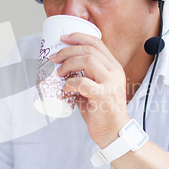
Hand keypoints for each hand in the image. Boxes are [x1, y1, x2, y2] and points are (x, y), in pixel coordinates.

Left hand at [49, 32, 129, 147]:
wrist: (113, 131)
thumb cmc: (101, 109)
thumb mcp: (95, 86)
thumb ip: (84, 75)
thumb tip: (61, 66)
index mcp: (113, 67)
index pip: (97, 43)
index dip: (78, 37)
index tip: (63, 38)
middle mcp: (114, 72)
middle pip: (89, 50)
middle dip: (67, 51)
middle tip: (53, 58)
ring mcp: (111, 83)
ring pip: (88, 61)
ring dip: (68, 63)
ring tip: (59, 72)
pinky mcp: (104, 96)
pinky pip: (84, 83)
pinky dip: (71, 83)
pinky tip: (65, 88)